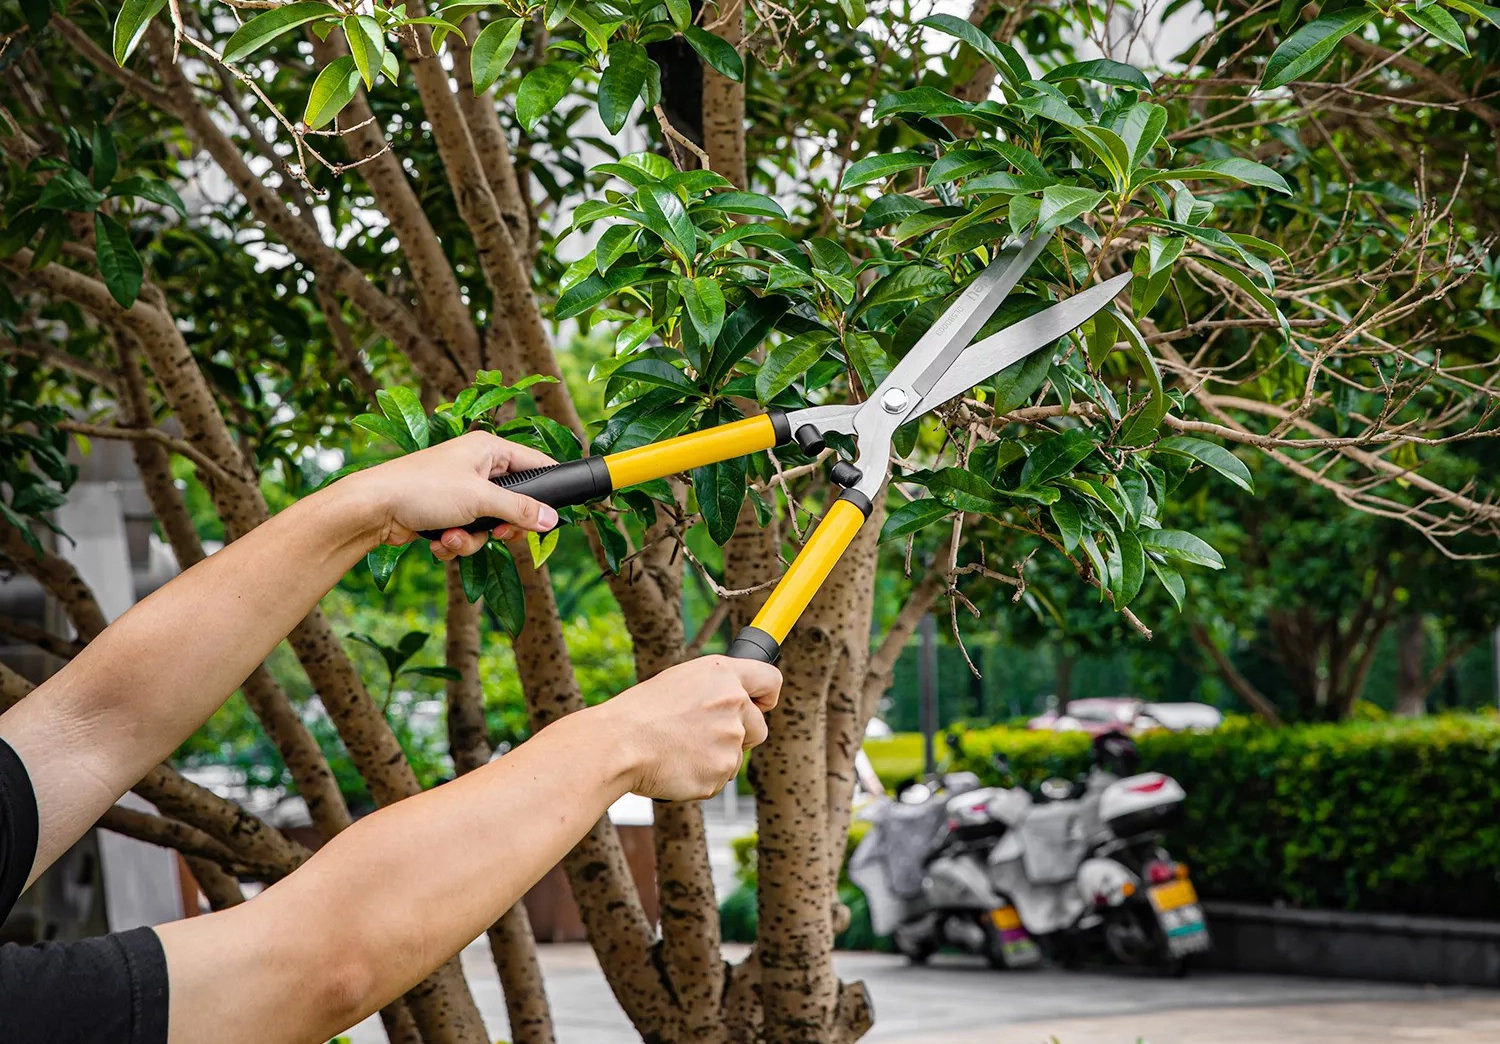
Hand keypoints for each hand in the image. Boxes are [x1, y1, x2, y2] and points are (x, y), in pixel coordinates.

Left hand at [344, 431, 557, 558]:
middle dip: (502, 525)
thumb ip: (519, 510)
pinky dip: (454, 542)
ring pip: (488, 525)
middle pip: (513, 503)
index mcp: (488, 450)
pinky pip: (466, 534)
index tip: (555, 514)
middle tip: (497, 533)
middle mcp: (476, 467)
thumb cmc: (423, 489)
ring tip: (451, 536)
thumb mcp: (479, 499)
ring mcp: (460, 491)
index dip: (547, 488)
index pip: (535, 464)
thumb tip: (552, 520)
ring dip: (472, 539)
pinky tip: (438, 541)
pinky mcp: (445, 513)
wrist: (372, 509)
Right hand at [599, 655, 780, 800]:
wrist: (618, 744)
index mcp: (723, 674)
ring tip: (678, 750)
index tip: (760, 707)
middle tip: (701, 737)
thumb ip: (715, 689)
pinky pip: (719, 779)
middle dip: (740, 736)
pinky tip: (676, 766)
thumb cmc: (641, 713)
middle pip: (760, 727)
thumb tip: (737, 701)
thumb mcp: (680, 682)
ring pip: (736, 757)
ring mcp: (730, 738)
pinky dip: (701, 778)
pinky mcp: (721, 770)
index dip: (766, 697)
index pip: (771, 680)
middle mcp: (734, 702)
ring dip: (715, 758)